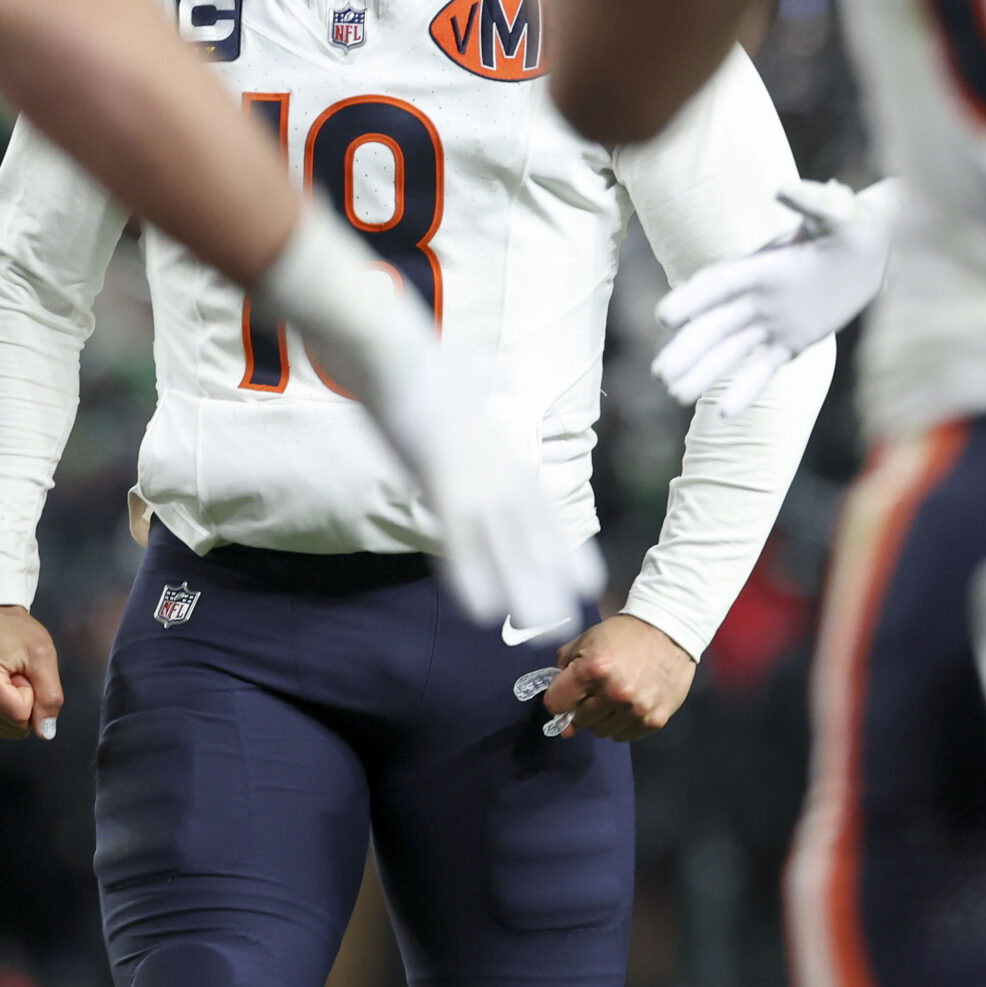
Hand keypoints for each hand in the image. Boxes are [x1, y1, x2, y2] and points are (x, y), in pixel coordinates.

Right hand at [0, 605, 65, 740]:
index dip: (32, 692)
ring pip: (9, 729)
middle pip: (16, 725)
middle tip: (14, 671)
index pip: (22, 715)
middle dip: (25, 700)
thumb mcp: (42, 655)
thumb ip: (50, 695)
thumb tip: (46, 733)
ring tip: (5, 676)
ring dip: (15, 704)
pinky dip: (6, 709)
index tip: (21, 669)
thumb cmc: (15, 631)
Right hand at [374, 363, 603, 630]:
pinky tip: (480, 610)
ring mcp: (476, 482)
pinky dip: (472, 577)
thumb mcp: (460, 435)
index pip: (548, 517)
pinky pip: (461, 541)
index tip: (587, 584)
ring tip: (536, 630)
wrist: (397, 355)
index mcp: (510, 463)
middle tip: (564, 629)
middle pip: (535, 541)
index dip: (568, 552)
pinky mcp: (443, 484)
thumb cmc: (423, 390)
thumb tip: (465, 486)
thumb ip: (471, 466)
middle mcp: (502, 476)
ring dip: (522, 593)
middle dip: (551, 586)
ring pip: (507, 549)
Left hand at [542, 615, 697, 741]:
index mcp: (592, 670)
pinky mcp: (654, 721)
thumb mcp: (585, 640)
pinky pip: (624, 736)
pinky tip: (628, 706)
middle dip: (581, 707)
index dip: (558, 699)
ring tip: (613, 698)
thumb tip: (557, 709)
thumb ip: (563, 669)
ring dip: (602, 718)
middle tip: (595, 692)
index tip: (566, 695)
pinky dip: (622, 725)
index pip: (556, 703)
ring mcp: (636, 710)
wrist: (669, 632)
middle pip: (580, 720)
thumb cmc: (624, 635)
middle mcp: (614, 693)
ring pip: (601, 732)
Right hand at [654, 177, 898, 416]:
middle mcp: (758, 297)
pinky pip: (763, 369)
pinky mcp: (789, 344)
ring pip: (730, 351)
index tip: (664, 316)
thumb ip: (811, 203)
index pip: (718, 284)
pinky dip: (744, 390)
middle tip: (660, 373)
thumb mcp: (838, 213)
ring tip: (674, 393)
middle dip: (688, 348)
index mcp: (761, 266)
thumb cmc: (852, 226)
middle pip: (714, 326)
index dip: (692, 298)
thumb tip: (783, 191)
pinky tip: (724, 414)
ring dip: (703, 372)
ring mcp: (771, 323)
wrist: (870, 253)